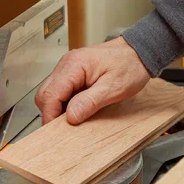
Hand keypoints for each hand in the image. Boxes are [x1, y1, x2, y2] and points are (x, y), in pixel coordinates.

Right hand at [35, 37, 150, 124]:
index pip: (50, 94)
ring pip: (51, 93)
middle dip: (52, 113)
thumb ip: (90, 102)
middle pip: (45, 94)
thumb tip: (71, 116)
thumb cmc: (130, 65)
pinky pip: (61, 91)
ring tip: (76, 117)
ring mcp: (68, 68)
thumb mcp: (114, 88)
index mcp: (74, 65)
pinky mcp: (72, 73)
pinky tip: (78, 109)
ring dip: (58, 108)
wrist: (139, 52)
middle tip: (65, 128)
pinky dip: (65, 103)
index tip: (56, 132)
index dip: (50, 115)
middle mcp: (66, 64)